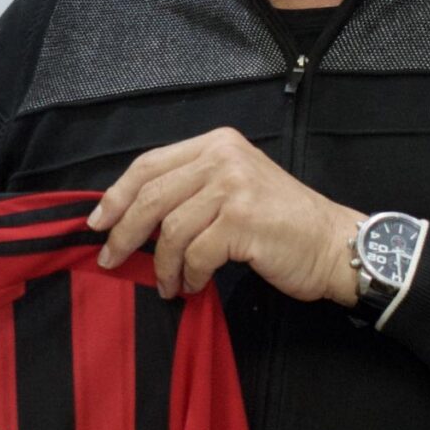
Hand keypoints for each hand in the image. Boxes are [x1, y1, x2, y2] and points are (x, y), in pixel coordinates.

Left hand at [87, 127, 364, 303]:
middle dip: (124, 233)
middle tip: (111, 260)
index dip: (116, 194)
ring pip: (171, 229)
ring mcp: (234, 187)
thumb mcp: (234, 188)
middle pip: (152, 195)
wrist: (332, 244)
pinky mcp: (243, 220)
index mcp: (217, 144)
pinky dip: (188, 275)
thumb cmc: (280, 224)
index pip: (150, 164)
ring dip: (161, 265)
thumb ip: (191, 189)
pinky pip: (196, 254)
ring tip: (166, 285)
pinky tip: (193, 286)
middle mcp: (223, 157)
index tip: (98, 222)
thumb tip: (131, 215)